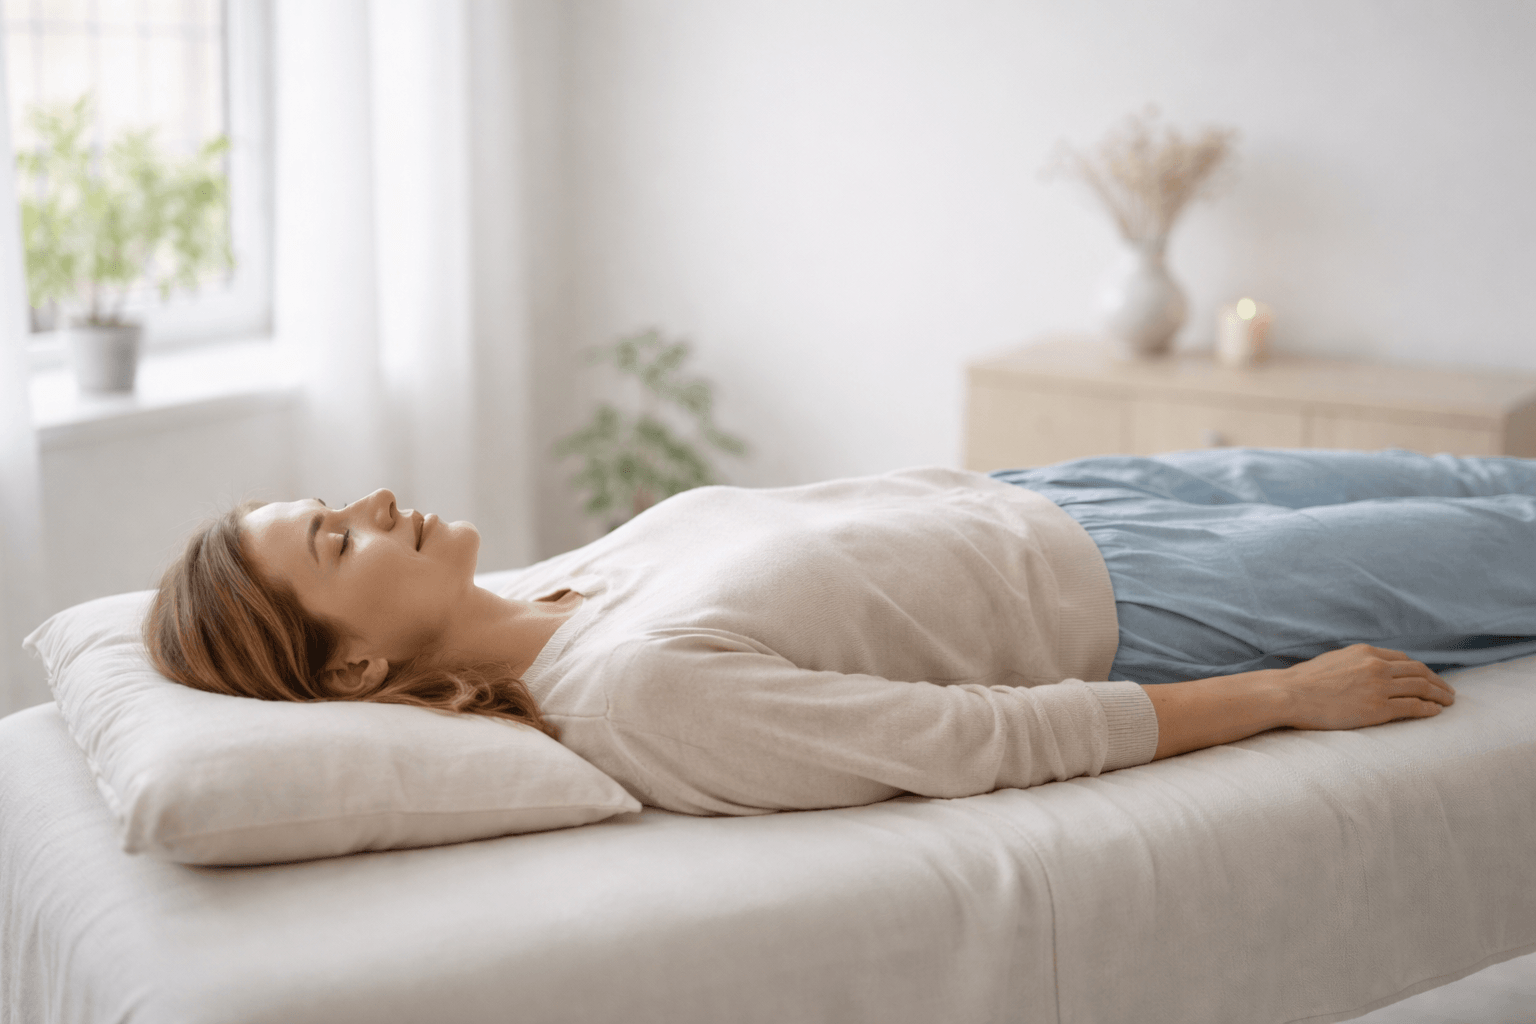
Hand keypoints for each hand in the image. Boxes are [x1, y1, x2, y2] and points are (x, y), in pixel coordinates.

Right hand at [1277, 644, 1454, 731]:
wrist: (1290, 694)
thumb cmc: (1303, 681)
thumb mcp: (1332, 662)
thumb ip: (1353, 664)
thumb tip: (1361, 673)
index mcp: (1366, 652)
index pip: (1403, 659)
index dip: (1421, 670)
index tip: (1428, 678)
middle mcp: (1377, 666)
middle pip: (1419, 672)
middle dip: (1437, 682)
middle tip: (1448, 691)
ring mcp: (1379, 687)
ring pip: (1421, 688)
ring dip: (1439, 695)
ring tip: (1449, 702)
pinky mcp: (1378, 708)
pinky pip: (1413, 707)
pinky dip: (1428, 709)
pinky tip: (1436, 712)